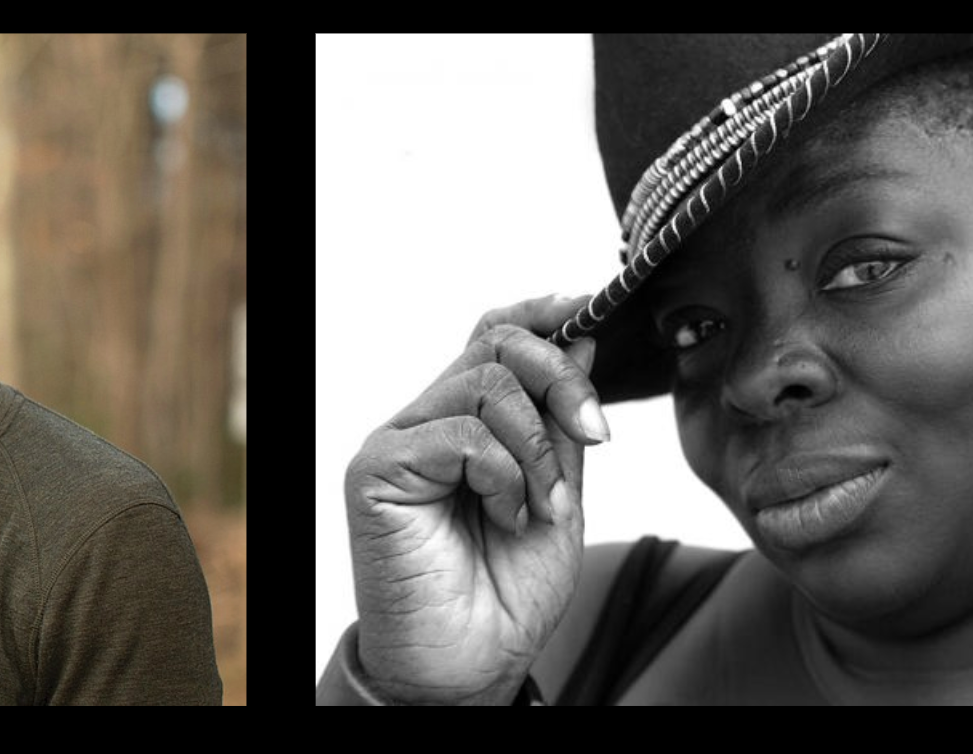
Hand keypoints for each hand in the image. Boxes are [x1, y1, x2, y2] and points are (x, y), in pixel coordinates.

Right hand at [346, 294, 607, 704]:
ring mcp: (400, 443)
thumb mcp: (559, 497)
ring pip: (485, 384)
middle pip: (496, 345)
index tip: (595, 308)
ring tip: (540, 508)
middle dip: (563, 380)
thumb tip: (585, 342)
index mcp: (469, 424)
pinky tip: (505, 515)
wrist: (467, 665)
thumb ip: (563, 428)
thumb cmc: (505, 594)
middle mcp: (429, 423)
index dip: (544, 313)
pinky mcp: (378, 469)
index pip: (495, 335)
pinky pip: (460, 434)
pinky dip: (503, 474)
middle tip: (594, 433)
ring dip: (538, 449)